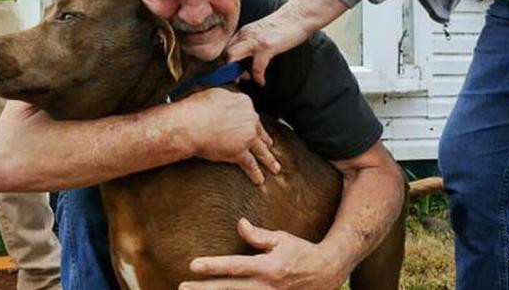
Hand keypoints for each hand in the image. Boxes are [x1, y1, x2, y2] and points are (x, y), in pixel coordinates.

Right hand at [176, 88, 280, 183]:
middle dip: (264, 139)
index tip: (251, 125)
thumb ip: (226, 99)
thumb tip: (225, 103)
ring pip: (261, 150)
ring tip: (275, 167)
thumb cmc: (197, 109)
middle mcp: (250, 119)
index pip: (250, 113)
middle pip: (259, 131)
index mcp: (244, 103)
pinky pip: (251, 165)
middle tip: (268, 144)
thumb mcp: (214, 95)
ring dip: (269, 160)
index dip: (250, 121)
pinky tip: (259, 180)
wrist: (191, 124)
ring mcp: (247, 137)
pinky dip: (256, 174)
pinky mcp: (240, 153)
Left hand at [179, 218, 344, 289]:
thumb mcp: (281, 238)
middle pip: (229, 288)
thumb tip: (239, 224)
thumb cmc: (301, 252)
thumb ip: (258, 235)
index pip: (235, 266)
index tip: (194, 265)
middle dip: (204, 289)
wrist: (325, 273)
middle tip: (183, 287)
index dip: (214, 266)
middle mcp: (266, 286)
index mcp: (268, 267)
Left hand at [227, 0, 347, 85]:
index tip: (229, 73)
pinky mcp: (267, 46)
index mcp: (244, 31)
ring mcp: (255, 40)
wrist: (298, 15)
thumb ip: (252, 41)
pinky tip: (261, 82)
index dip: (225, 62)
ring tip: (245, 80)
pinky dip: (258, 77)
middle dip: (225, 69)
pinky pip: (256, 67)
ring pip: (232, 57)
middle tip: (234, 78)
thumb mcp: (262, 31)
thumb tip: (248, 58)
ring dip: (236, 73)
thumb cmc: (284, 25)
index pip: (225, 48)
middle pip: (224, 52)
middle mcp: (246, 34)